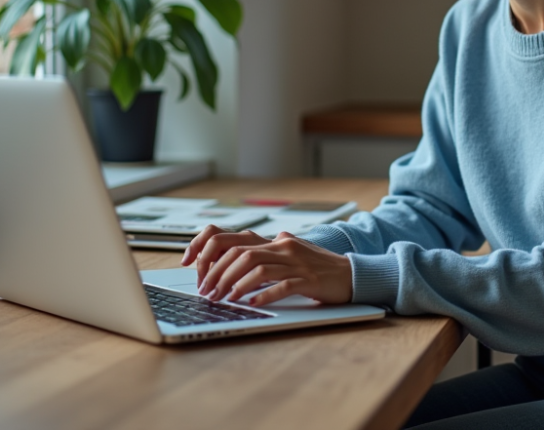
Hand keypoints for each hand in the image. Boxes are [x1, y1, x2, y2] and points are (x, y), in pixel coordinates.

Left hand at [182, 226, 352, 306]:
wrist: (351, 274)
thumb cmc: (317, 268)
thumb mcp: (288, 255)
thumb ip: (265, 255)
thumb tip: (233, 263)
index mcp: (275, 241)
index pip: (231, 238)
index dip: (207, 251)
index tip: (193, 268)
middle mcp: (283, 247)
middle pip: (240, 254)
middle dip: (217, 274)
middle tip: (207, 292)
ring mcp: (296, 262)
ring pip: (257, 268)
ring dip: (234, 285)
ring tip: (224, 299)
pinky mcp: (309, 279)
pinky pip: (281, 286)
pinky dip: (263, 295)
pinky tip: (252, 304)